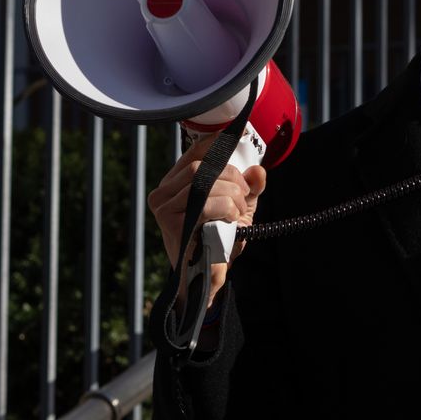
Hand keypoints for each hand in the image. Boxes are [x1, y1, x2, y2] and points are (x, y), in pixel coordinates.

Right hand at [147, 133, 266, 308]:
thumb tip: (258, 170)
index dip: (216, 145)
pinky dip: (227, 208)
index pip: (193, 154)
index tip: (237, 141)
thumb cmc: (219, 240)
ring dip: (232, 194)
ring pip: (203, 182)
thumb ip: (249, 188)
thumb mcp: (238, 208)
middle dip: (231, 177)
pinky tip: (231, 220)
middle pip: (200, 167)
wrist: (208, 277)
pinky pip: (207, 204)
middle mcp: (162, 194)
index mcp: (174, 185)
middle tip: (244, 194)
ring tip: (239, 210)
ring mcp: (164, 210)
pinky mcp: (173, 225)